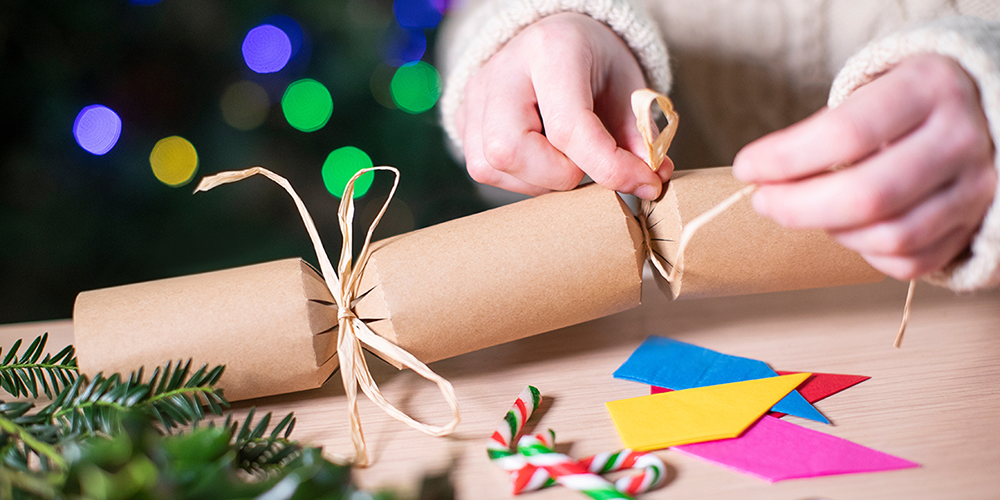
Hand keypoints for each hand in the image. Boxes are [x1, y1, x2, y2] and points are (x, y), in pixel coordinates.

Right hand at [455, 13, 671, 199]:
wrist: (557, 37)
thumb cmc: (594, 63)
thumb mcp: (628, 88)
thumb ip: (638, 136)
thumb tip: (649, 182)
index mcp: (551, 50)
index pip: (569, 128)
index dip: (609, 168)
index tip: (644, 182)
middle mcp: (503, 70)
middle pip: (510, 150)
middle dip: (558, 175)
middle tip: (587, 165)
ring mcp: (476, 94)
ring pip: (491, 165)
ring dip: (539, 181)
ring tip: (567, 161)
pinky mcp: (463, 116)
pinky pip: (484, 167)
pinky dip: (521, 178)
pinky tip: (543, 160)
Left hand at [733, 54, 996, 279]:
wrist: (989, 108)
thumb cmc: (911, 101)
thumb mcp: (875, 89)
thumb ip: (825, 130)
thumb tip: (762, 174)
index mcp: (927, 88)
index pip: (844, 133)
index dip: (785, 159)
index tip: (747, 168)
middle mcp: (959, 138)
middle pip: (867, 195)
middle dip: (798, 207)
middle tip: (764, 201)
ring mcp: (976, 187)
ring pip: (890, 236)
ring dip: (831, 232)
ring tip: (807, 212)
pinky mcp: (976, 224)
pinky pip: (912, 261)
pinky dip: (867, 254)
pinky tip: (848, 231)